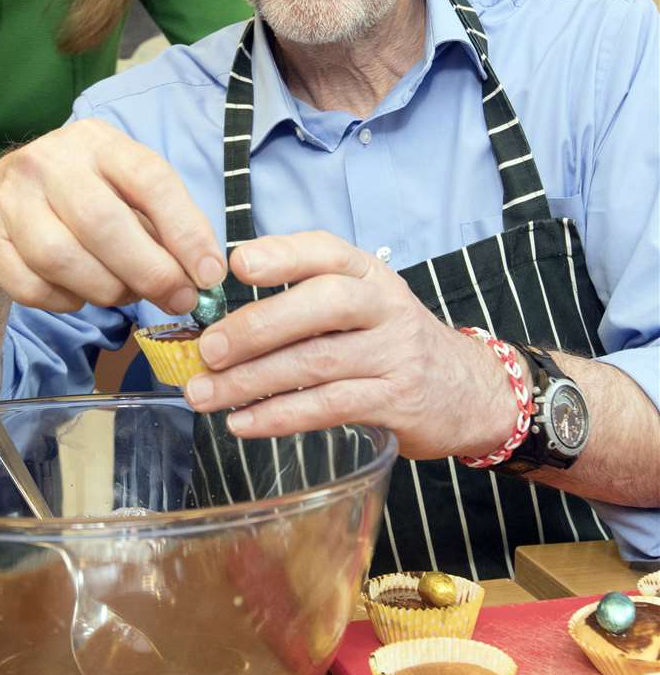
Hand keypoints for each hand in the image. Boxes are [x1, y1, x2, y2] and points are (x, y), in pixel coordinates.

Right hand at [0, 119, 225, 315]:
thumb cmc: (70, 201)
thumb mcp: (115, 190)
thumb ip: (158, 225)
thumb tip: (200, 275)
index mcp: (95, 142)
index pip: (149, 179)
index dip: (186, 230)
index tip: (209, 272)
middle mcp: (48, 161)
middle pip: (104, 224)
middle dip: (150, 272)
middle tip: (178, 300)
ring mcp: (10, 199)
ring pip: (65, 260)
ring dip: (106, 290)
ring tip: (124, 294)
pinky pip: (33, 288)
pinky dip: (65, 302)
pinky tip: (77, 294)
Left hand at [182, 230, 514, 460]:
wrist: (470, 391)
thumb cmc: (390, 341)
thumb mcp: (361, 304)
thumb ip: (303, 300)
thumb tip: (218, 320)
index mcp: (368, 273)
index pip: (325, 251)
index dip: (282, 254)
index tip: (237, 264)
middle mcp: (384, 306)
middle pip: (321, 305)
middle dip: (257, 327)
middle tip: (209, 350)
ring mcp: (394, 354)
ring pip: (317, 362)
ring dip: (252, 381)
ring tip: (205, 395)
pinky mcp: (396, 403)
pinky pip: (330, 408)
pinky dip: (279, 416)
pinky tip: (242, 423)